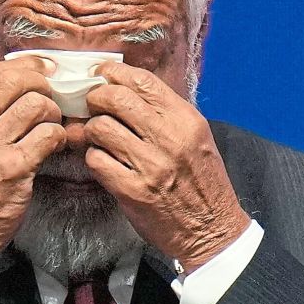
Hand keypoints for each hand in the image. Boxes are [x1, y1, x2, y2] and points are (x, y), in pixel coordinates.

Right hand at [0, 56, 65, 269]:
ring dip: (52, 113)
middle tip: (51, 98)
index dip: (22, 66)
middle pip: (14, 82)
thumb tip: (10, 84)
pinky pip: (48, 135)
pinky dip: (58, 136)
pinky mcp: (14, 169)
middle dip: (41, 85)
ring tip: (51, 126)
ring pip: (36, 105)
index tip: (42, 69)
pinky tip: (55, 145)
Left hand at [83, 62, 250, 271]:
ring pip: (100, 128)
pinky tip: (103, 163)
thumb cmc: (202, 183)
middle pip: (116, 99)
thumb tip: (126, 90)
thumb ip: (166, 114)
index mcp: (186, 120)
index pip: (143, 82)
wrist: (211, 230)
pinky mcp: (132, 190)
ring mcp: (150, 165)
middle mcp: (169, 138)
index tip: (102, 75)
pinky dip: (93, 158)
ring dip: (92, 131)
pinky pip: (96, 160)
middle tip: (93, 107)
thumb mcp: (197, 138)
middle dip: (96, 99)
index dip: (114, 73)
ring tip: (99, 139)